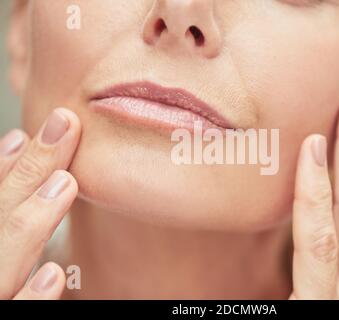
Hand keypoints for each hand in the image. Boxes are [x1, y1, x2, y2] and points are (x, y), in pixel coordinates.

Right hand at [0, 108, 80, 299]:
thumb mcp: (7, 246)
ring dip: (25, 224)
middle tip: (63, 129)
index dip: (6, 168)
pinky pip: (9, 316)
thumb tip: (25, 153)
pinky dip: (28, 301)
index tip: (39, 130)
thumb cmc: (6, 280)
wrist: (5, 307)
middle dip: (25, 174)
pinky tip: (54, 276)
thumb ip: (11, 208)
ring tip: (63, 184)